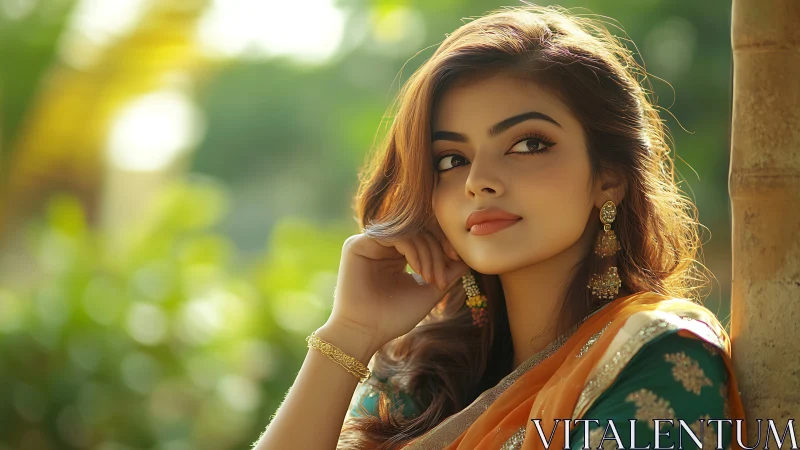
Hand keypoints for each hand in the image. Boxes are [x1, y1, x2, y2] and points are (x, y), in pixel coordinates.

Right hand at [326, 220, 468, 349]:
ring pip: (410, 232)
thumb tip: (468, 258)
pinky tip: (419, 269)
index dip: (443, 242)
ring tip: (432, 279)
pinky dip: (414, 250)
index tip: (457, 258)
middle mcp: (382, 246)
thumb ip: (447, 273)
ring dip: (428, 253)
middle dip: (438, 250)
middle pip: (419, 231)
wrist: (365, 333)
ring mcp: (369, 244)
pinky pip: (395, 235)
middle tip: (443, 276)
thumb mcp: (429, 292)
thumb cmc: (394, 317)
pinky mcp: (357, 245)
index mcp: (396, 254)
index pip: (424, 236)